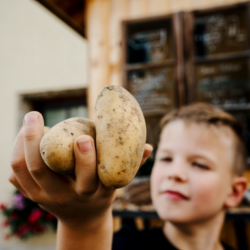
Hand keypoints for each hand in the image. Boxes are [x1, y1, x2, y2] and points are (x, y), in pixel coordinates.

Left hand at [9, 111, 152, 228]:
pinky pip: (16, 175)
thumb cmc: (102, 193)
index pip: (86, 177)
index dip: (84, 157)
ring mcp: (43, 197)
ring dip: (21, 143)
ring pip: (23, 170)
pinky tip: (24, 137)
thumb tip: (149, 147)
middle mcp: (63, 196)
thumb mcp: (117, 182)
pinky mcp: (32, 195)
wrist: (82, 219)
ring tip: (29, 121)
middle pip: (42, 169)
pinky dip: (17, 152)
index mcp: (90, 192)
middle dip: (34, 140)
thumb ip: (134, 164)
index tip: (82, 136)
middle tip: (35, 115)